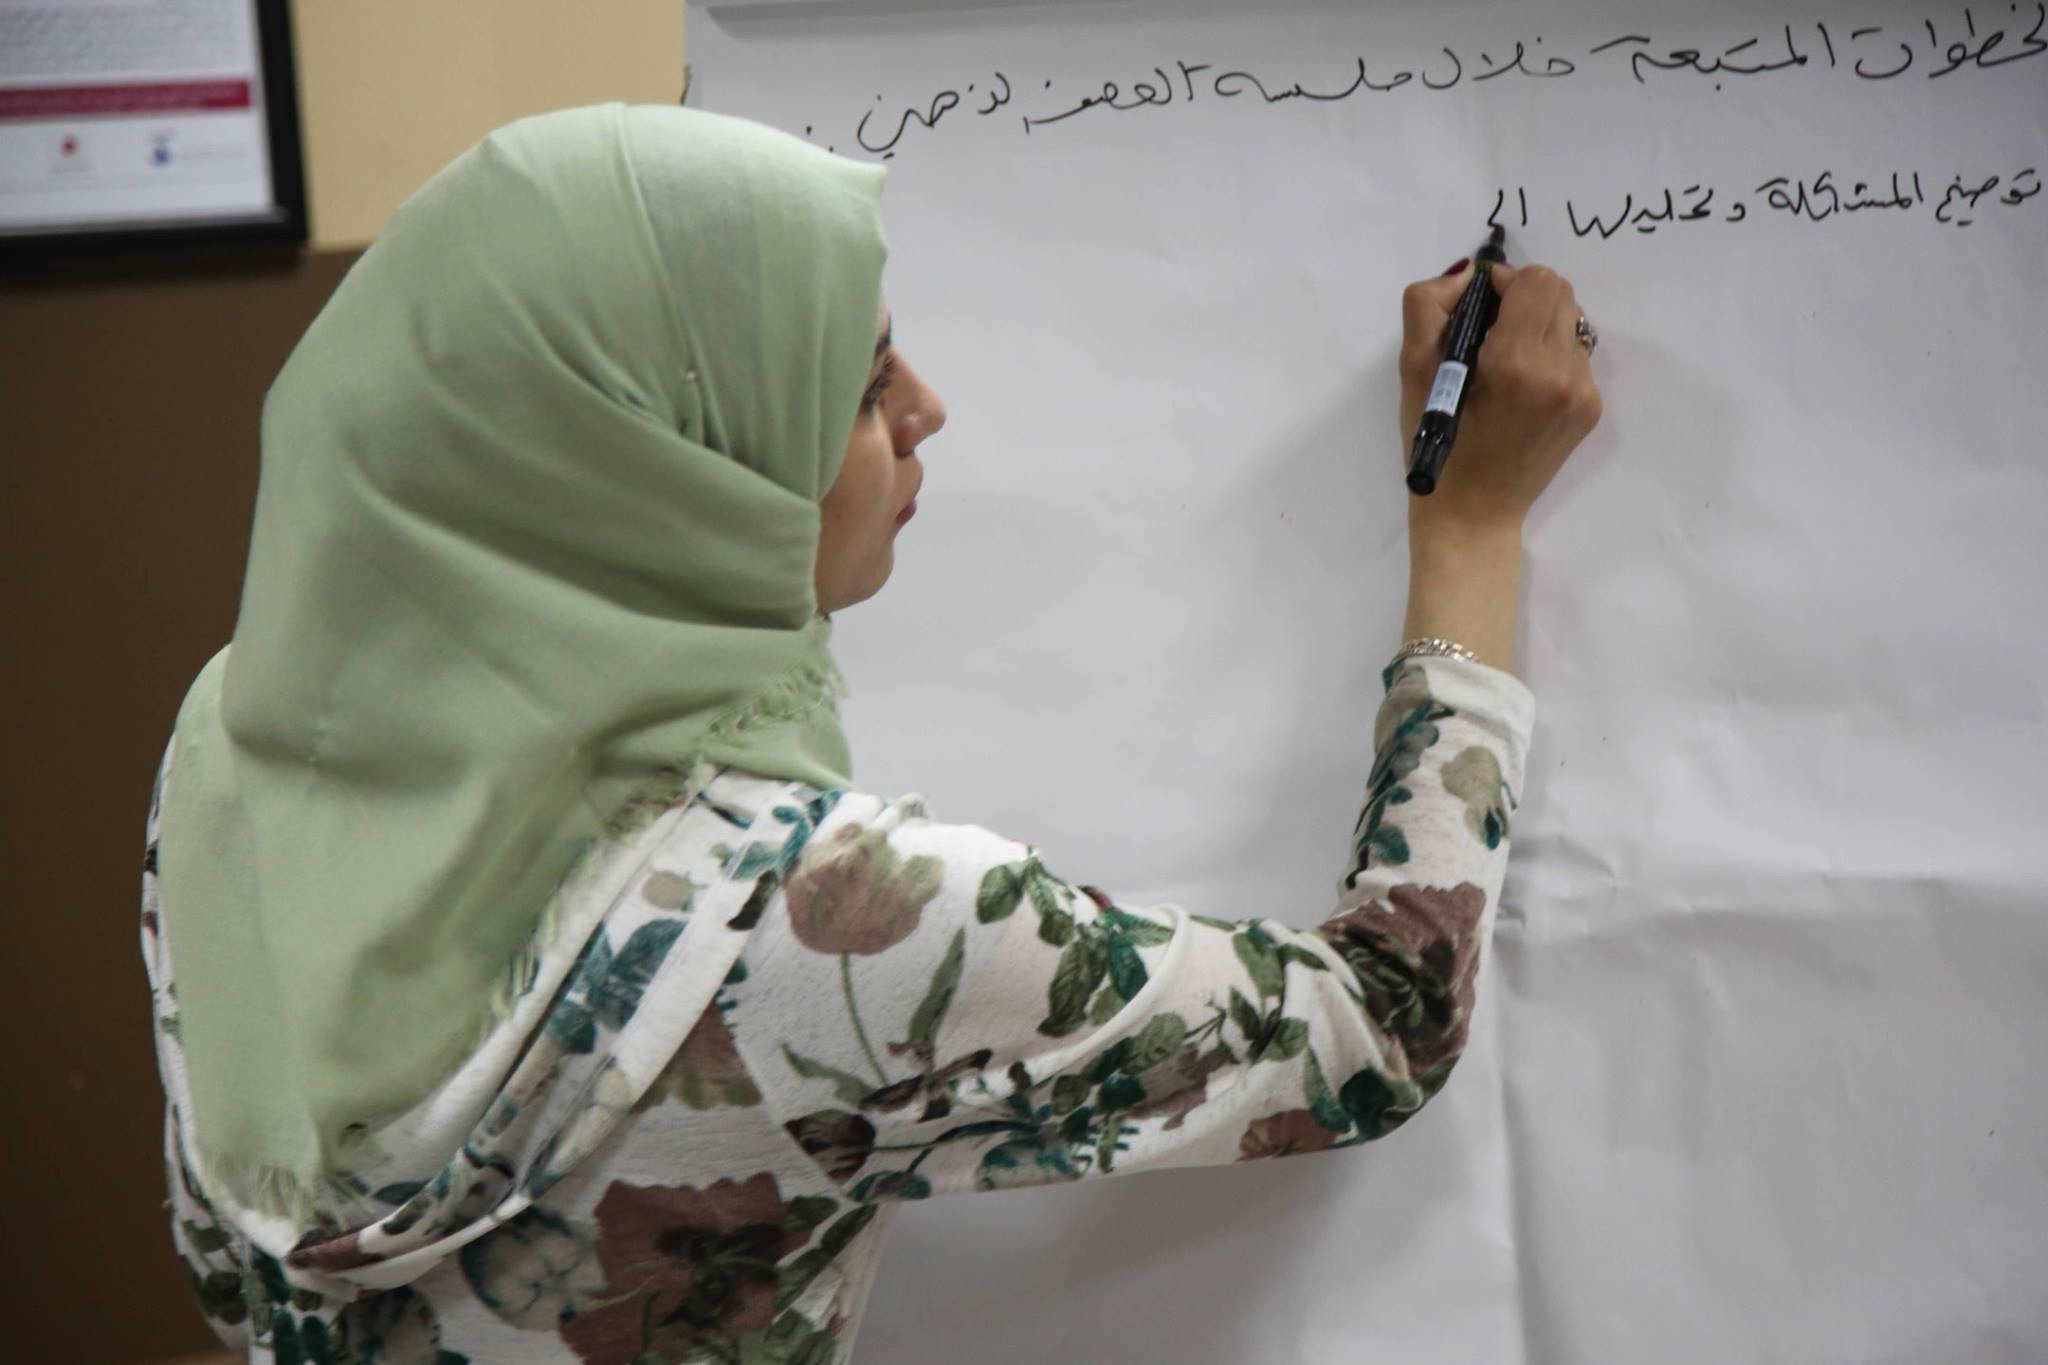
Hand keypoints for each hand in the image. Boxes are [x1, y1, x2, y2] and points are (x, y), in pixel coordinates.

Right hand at [1398, 261, 1603, 543]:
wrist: (1472, 512)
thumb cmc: (1435, 443)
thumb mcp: (1413, 371)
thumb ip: (1429, 306)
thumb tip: (1468, 276)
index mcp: (1517, 361)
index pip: (1535, 280)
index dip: (1503, 283)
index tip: (1478, 309)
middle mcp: (1562, 373)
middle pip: (1560, 292)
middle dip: (1524, 299)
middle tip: (1491, 332)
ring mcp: (1583, 393)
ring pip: (1572, 321)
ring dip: (1540, 326)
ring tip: (1507, 363)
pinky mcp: (1591, 409)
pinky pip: (1577, 354)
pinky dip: (1551, 356)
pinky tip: (1523, 388)